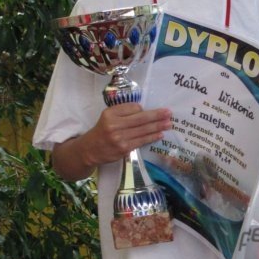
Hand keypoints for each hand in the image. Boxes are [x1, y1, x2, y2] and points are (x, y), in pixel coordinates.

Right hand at [52, 103, 171, 180]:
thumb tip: (144, 111)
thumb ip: (123, 112)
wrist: (90, 150)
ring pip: (143, 130)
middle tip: (169, 113)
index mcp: (110, 114)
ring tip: (169, 123)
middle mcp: (114, 125)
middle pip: (140, 118)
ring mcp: (120, 138)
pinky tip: (160, 134)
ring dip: (158, 126)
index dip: (143, 109)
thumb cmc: (102, 131)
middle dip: (157, 115)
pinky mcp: (124, 149)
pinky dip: (152, 137)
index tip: (152, 110)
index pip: (133, 108)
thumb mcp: (108, 117)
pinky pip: (142, 141)